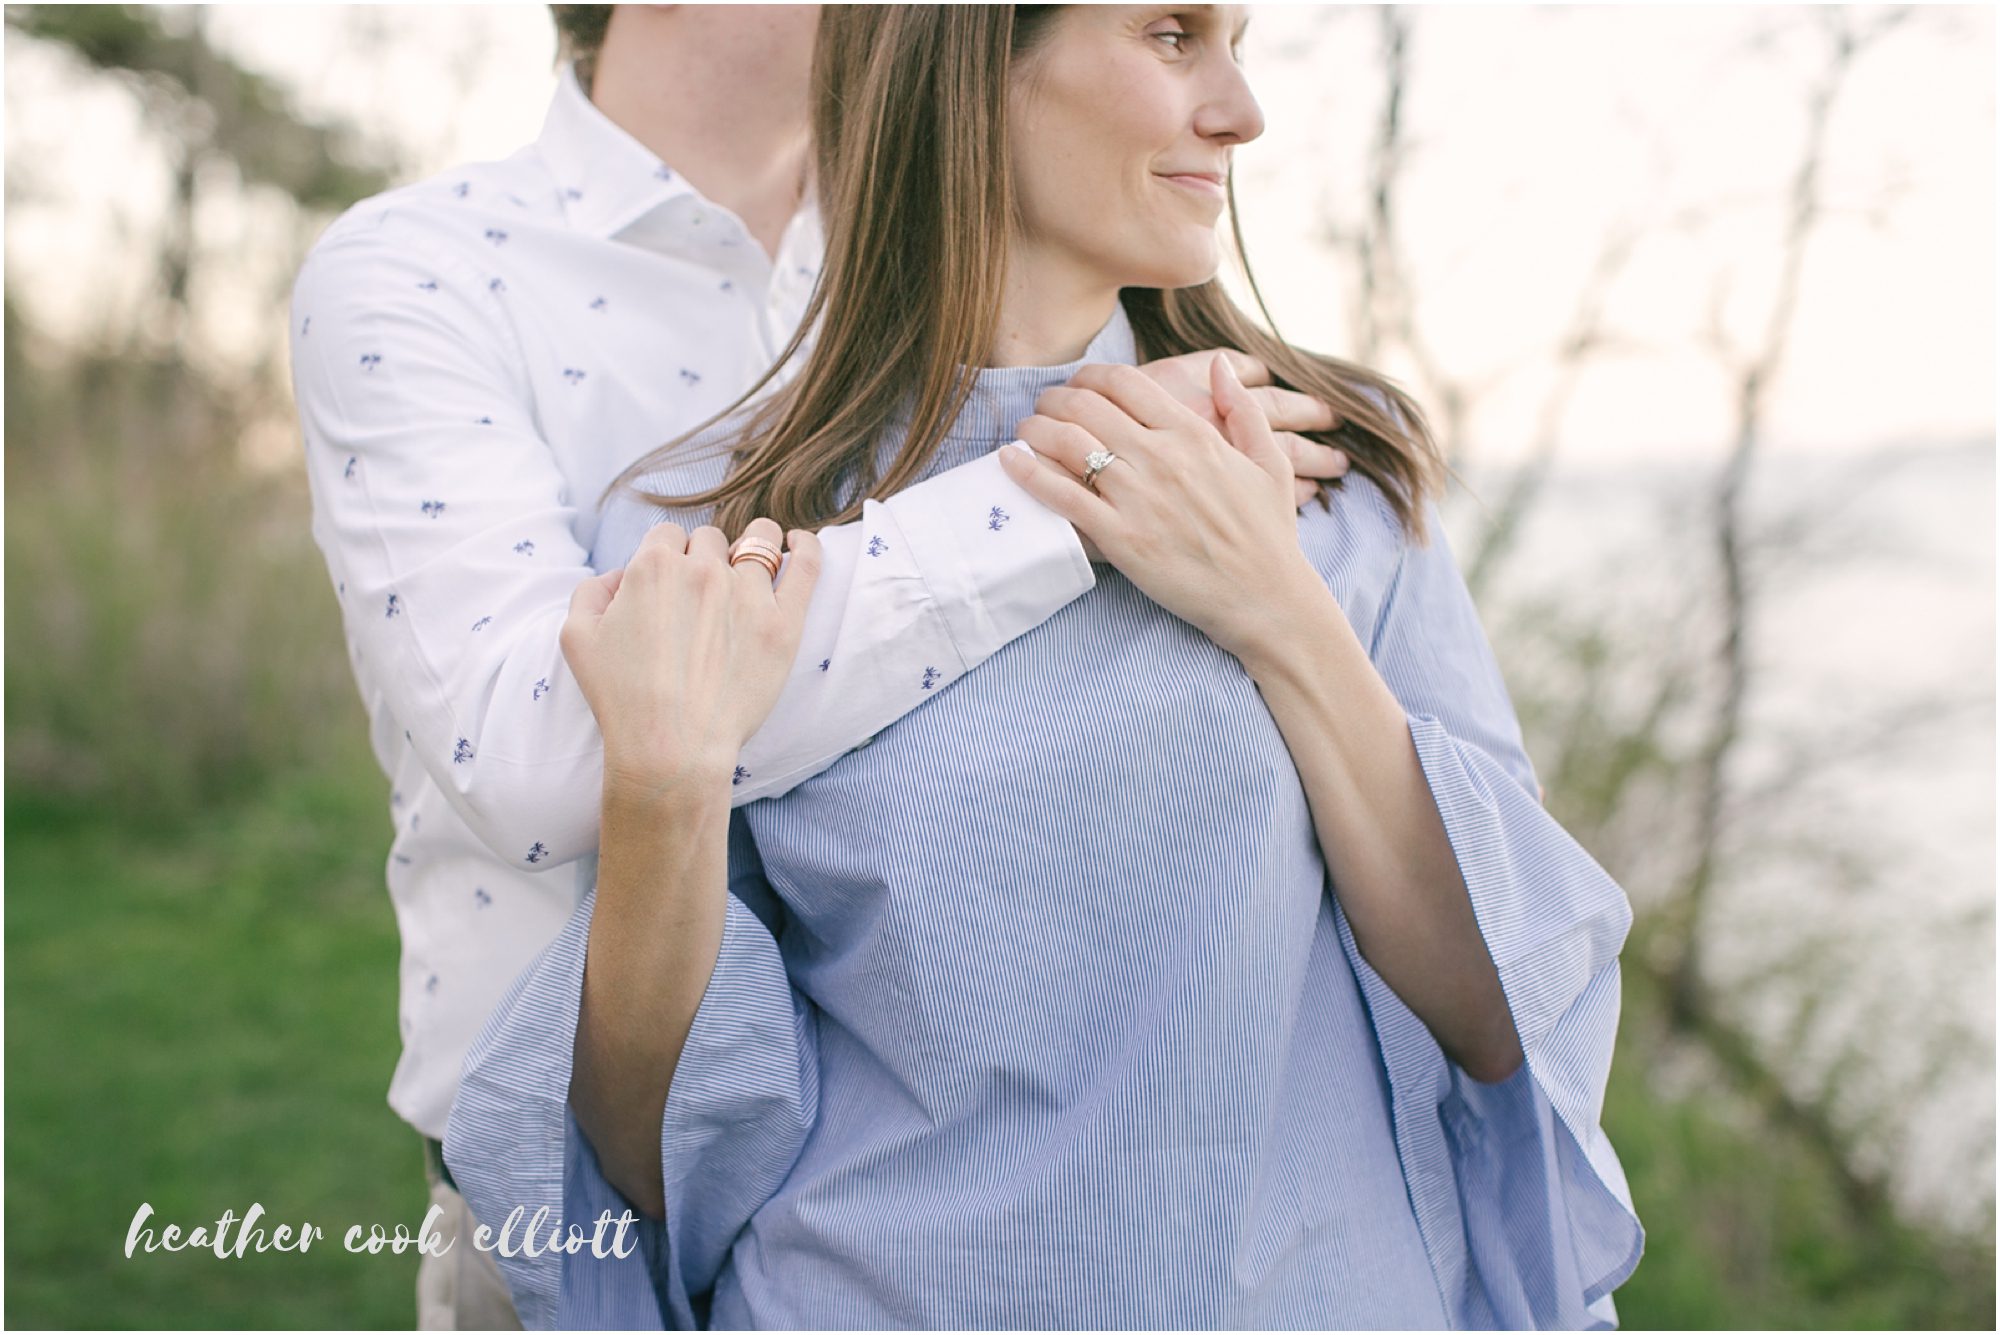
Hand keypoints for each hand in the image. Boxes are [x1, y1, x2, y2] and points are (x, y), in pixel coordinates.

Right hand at [560, 518, 822, 794]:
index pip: (666, 536)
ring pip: (759, 541)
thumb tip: (619, 577)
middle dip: (702, 558)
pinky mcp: (784, 622)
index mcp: (653, 567)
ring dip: (753, 545)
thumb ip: (591, 592)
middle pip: (708, 539)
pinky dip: (806, 547)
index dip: (665, 557)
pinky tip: (800, 544)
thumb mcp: (578, 638)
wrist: (671, 748)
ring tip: (753, 561)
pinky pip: (807, 565)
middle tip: (701, 596)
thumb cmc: (621, 699)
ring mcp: (748, 594)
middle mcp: (702, 570)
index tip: (669, 586)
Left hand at [1000, 355, 1325, 665]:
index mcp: (1193, 434)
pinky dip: (1028, 473)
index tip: (1077, 385)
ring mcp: (1138, 498)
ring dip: (1035, 428)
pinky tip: (1009, 461)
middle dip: (1054, 398)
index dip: (1089, 376)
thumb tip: (1221, 364)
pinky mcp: (1120, 539)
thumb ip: (1243, 409)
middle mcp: (1161, 458)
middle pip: (1086, 405)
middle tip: (1042, 407)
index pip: (1124, 382)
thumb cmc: (1269, 534)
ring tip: (1024, 430)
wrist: (1266, 599)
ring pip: (1067, 443)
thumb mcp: (1270, 462)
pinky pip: (1062, 497)